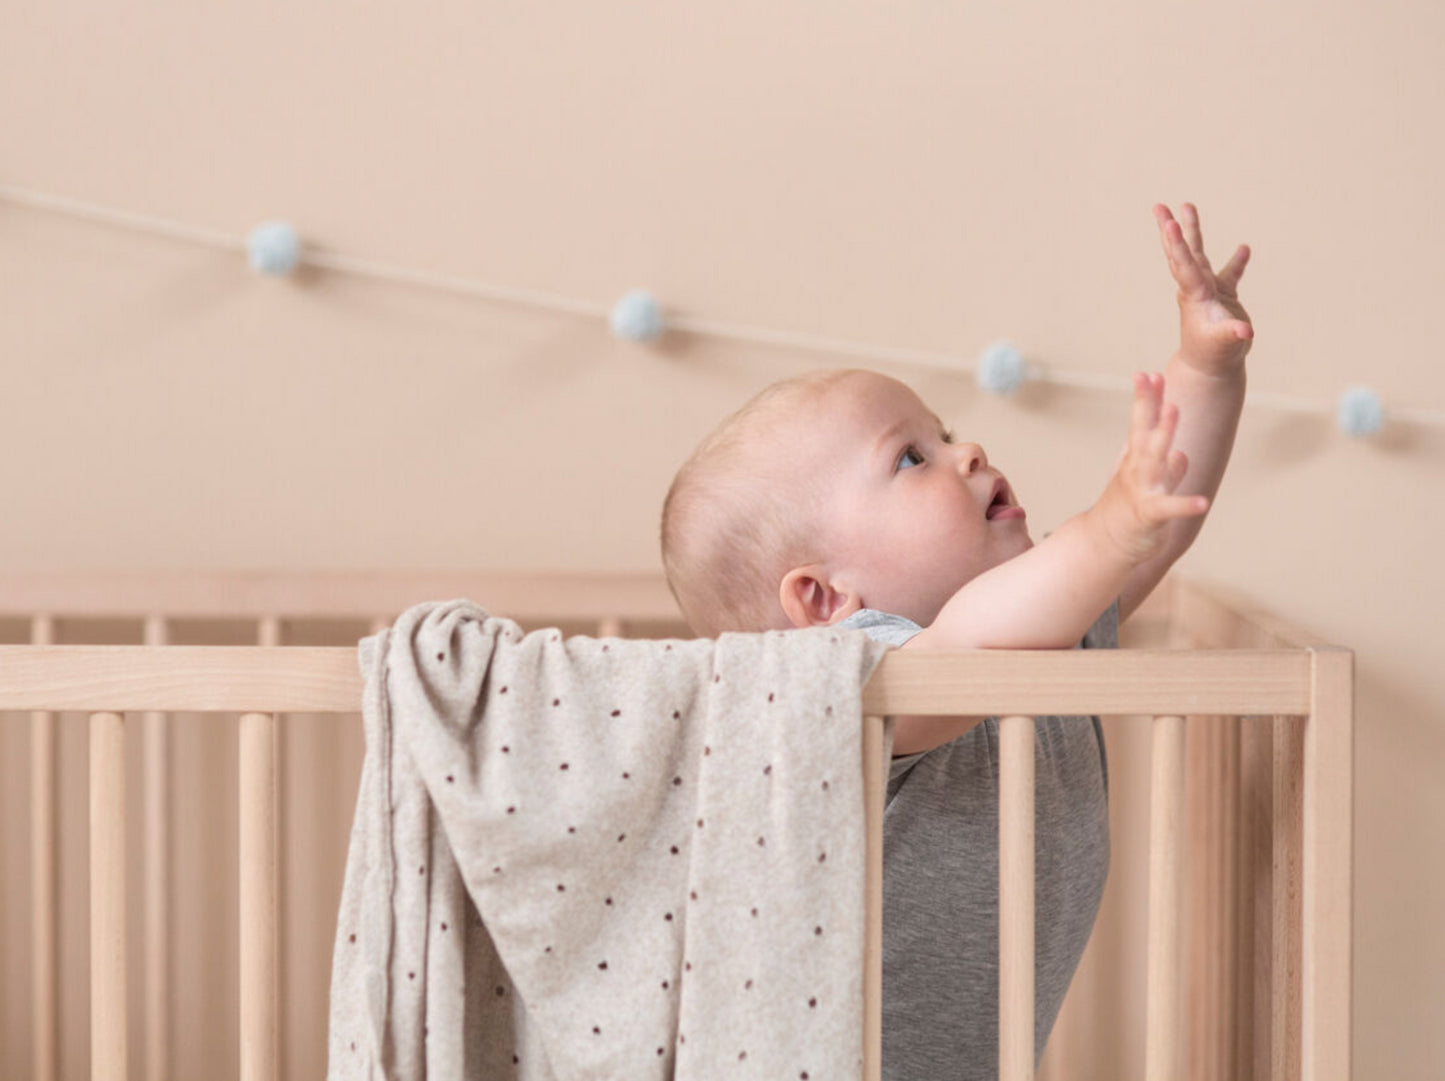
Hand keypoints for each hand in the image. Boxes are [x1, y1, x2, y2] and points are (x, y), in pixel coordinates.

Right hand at [1094, 372, 1210, 563]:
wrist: (1104, 545)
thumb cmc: (1127, 514)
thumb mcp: (1148, 488)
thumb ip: (1167, 470)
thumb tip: (1181, 455)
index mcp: (1136, 461)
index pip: (1141, 425)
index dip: (1146, 400)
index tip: (1148, 374)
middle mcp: (1136, 470)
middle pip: (1144, 432)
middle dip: (1149, 405)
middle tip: (1154, 378)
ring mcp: (1141, 490)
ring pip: (1154, 459)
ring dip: (1163, 434)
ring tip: (1174, 411)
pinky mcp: (1149, 515)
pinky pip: (1169, 508)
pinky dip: (1185, 505)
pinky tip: (1202, 502)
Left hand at [1154, 203, 1252, 376]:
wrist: (1209, 368)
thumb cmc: (1214, 356)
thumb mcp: (1224, 345)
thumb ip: (1233, 335)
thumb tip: (1246, 331)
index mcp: (1195, 296)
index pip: (1185, 265)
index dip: (1178, 244)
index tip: (1170, 223)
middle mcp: (1196, 289)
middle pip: (1182, 253)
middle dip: (1171, 230)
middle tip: (1159, 206)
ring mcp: (1208, 291)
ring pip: (1199, 255)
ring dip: (1193, 231)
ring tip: (1187, 206)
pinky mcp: (1222, 298)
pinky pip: (1229, 274)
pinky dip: (1236, 263)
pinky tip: (1244, 248)